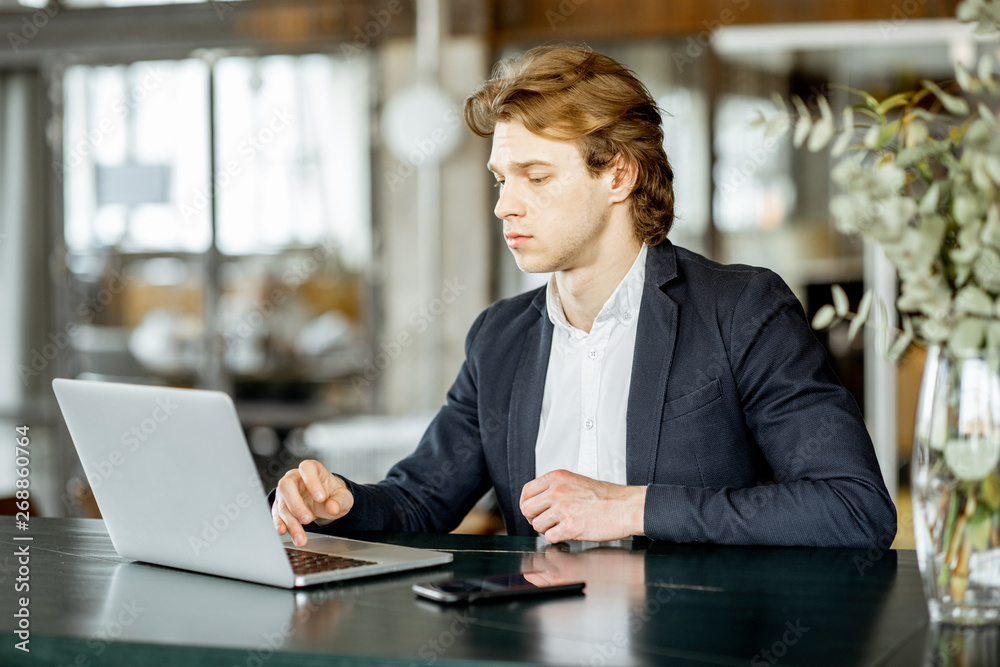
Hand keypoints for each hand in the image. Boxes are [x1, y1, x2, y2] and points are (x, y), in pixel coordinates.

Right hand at [272, 460, 353, 546]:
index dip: (312, 481)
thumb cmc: (332, 493)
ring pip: (282, 505)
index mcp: (312, 469)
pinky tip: (285, 532)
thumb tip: (333, 507)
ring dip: (291, 522)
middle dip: (296, 504)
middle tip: (308, 519)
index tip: (321, 498)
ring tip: (301, 537)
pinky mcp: (281, 506)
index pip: (307, 468)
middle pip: (286, 486)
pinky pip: (277, 515)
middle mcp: (295, 478)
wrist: (325, 502)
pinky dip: (281, 524)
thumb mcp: (342, 496)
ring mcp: (286, 493)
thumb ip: (339, 501)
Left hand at [519, 469, 645, 542]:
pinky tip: (568, 533)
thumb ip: (556, 488)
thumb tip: (539, 501)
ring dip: (547, 529)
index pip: (527, 491)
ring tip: (561, 526)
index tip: (533, 510)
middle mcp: (557, 492)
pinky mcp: (570, 527)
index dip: (528, 504)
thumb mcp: (576, 481)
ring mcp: (563, 509)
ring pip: (537, 525)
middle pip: (527, 509)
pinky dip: (557, 538)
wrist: (626, 507)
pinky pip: (550, 537)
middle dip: (534, 518)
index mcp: (557, 478)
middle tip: (547, 522)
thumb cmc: (606, 496)